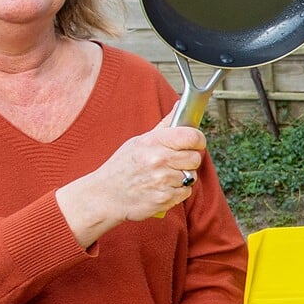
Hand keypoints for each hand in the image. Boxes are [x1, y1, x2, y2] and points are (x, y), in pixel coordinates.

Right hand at [58, 110, 207, 245]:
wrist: (105, 195)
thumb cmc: (123, 167)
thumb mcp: (139, 141)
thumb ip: (164, 126)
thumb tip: (179, 104)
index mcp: (153, 142)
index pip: (192, 136)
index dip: (198, 140)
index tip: (195, 143)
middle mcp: (158, 159)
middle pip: (195, 158)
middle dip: (189, 161)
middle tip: (174, 163)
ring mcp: (162, 180)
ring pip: (192, 177)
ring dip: (182, 178)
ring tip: (163, 177)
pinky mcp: (164, 198)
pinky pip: (186, 193)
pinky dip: (177, 192)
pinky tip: (161, 189)